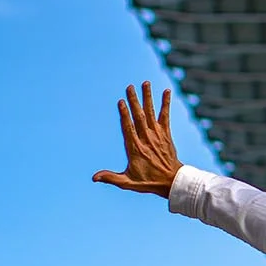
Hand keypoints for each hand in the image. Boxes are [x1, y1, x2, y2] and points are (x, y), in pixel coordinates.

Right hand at [93, 81, 180, 197]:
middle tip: (130, 87)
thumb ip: (111, 178)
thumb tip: (93, 178)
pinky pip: (165, 116)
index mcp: (135, 148)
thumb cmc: (149, 182)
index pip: (128, 128)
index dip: (124, 114)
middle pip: (139, 116)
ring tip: (145, 83)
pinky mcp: (166, 134)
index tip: (121, 102)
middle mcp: (146, 139)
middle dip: (134, 101)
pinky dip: (166, 103)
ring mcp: (157, 135)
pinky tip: (166, 91)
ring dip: (148, 97)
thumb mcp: (128, 182)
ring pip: (151, 113)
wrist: (172, 181)